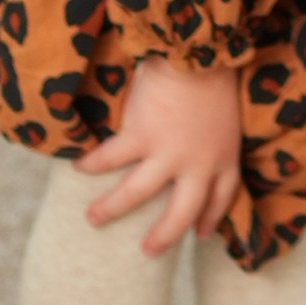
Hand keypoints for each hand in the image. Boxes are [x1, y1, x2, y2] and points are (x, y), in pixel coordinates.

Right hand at [74, 54, 243, 252]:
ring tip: (92, 219)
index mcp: (224, 158)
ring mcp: (168, 154)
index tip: (200, 234)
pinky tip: (77, 166)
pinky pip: (111, 157)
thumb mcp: (228, 116)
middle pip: (181, 214)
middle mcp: (198, 165)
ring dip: (111, 208)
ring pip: (136, 193)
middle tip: (148, 250)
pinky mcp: (141, 136)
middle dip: (163, 236)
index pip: (221, 198)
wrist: (199, 54)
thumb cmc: (215, 75)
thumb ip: (215, 136)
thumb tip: (198, 141)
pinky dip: (92, 163)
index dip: (210, 218)